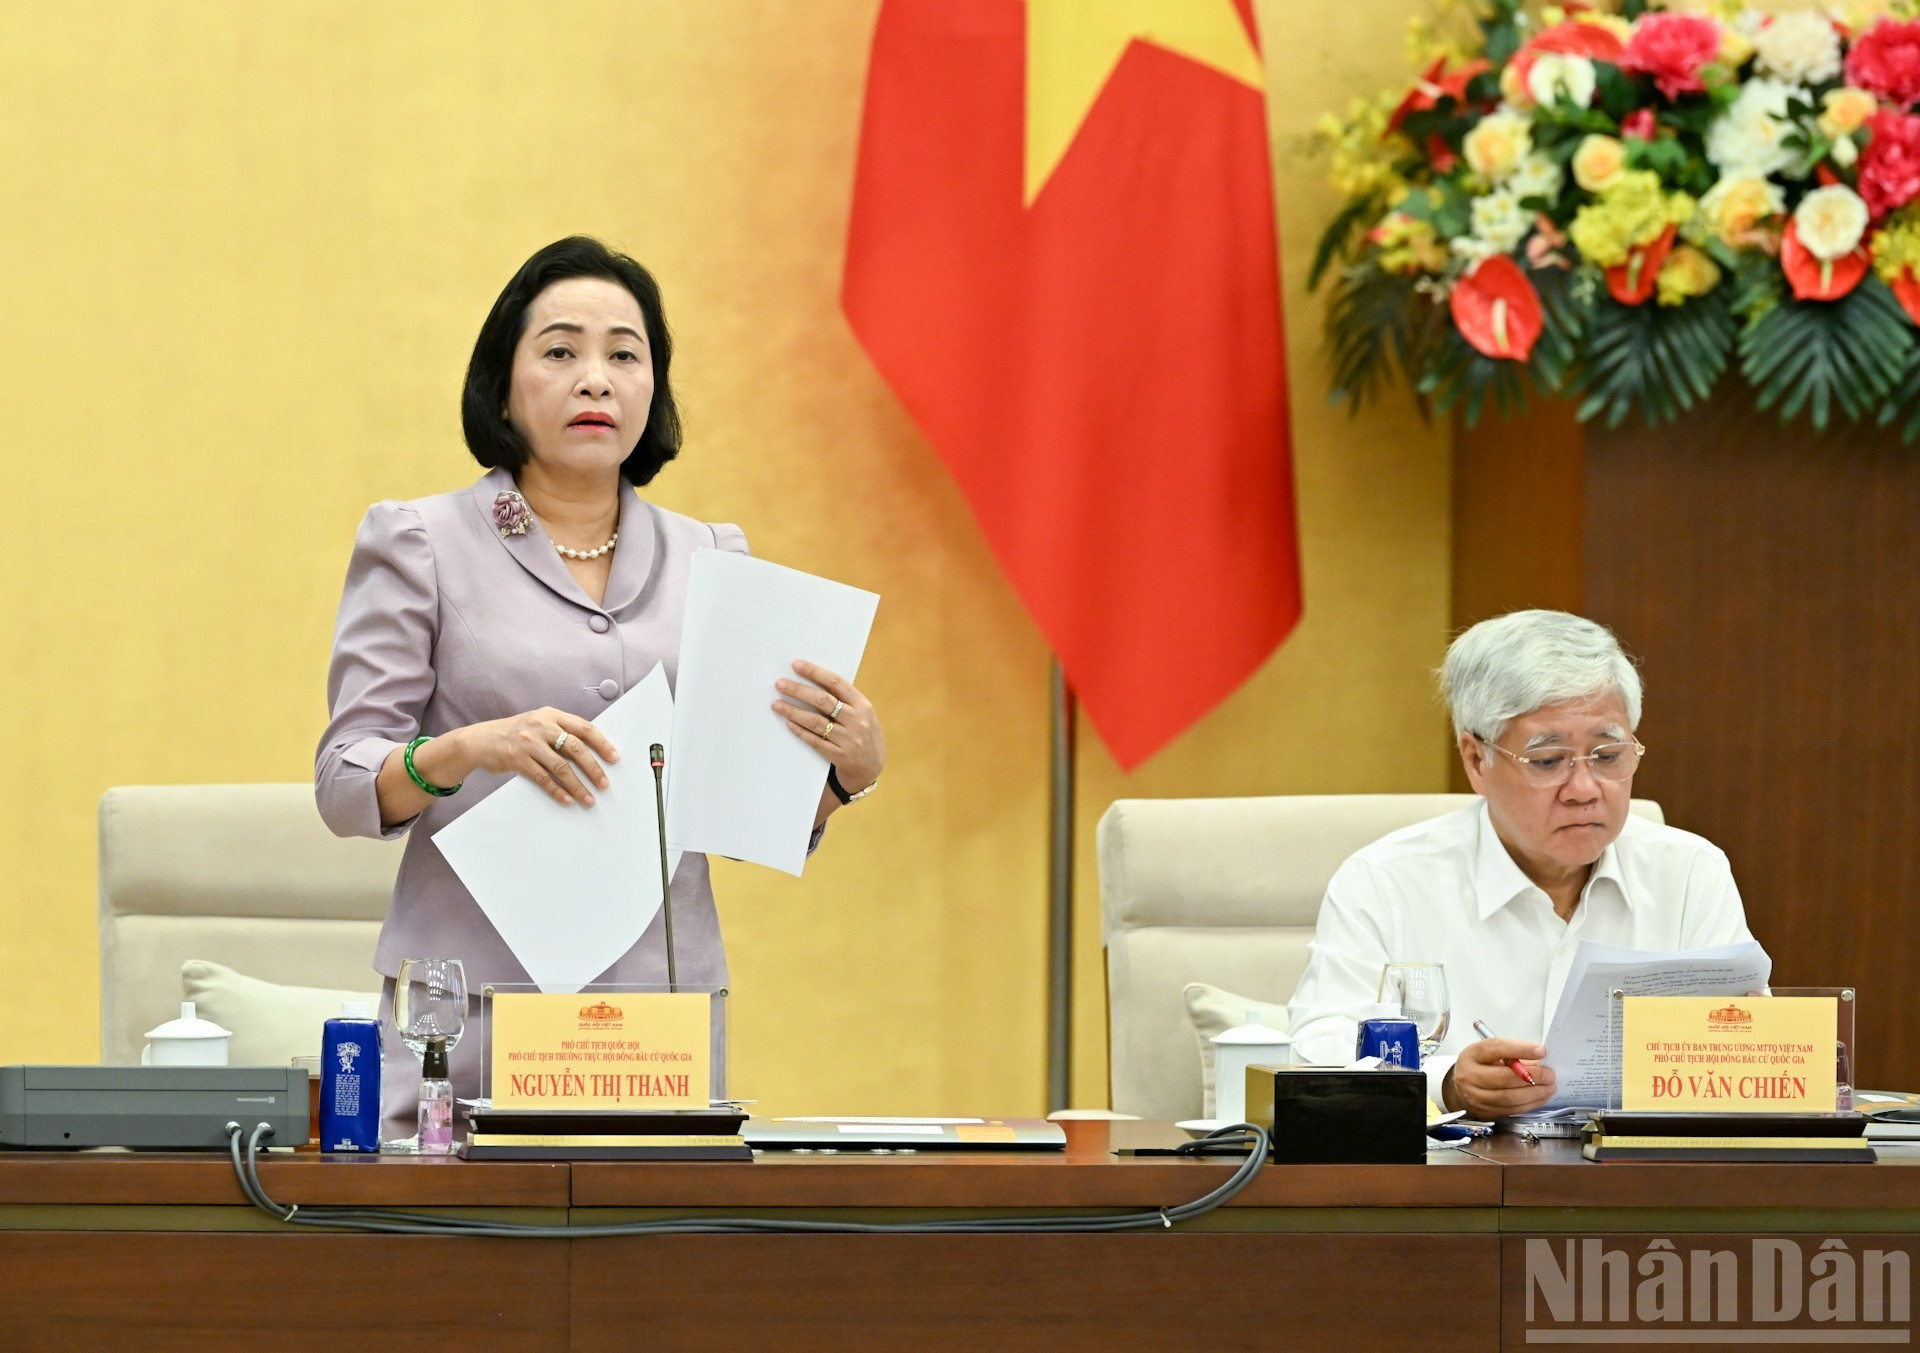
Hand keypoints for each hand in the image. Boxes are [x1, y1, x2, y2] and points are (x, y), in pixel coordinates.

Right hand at [463, 707, 619, 806]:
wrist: (480, 740)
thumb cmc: (516, 733)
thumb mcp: (538, 722)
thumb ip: (560, 730)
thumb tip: (592, 751)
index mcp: (551, 714)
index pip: (584, 727)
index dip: (602, 743)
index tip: (615, 758)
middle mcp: (541, 725)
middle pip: (576, 748)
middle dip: (593, 768)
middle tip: (605, 784)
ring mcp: (529, 743)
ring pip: (561, 767)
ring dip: (578, 785)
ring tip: (589, 799)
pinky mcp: (517, 760)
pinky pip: (543, 778)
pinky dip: (557, 791)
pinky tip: (567, 800)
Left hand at [774, 660, 885, 794]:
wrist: (873, 767)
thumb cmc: (864, 734)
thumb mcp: (863, 713)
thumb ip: (845, 700)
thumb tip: (813, 681)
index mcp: (862, 705)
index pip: (835, 683)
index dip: (814, 672)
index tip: (796, 665)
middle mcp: (856, 720)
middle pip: (822, 700)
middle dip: (798, 690)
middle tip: (780, 684)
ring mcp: (848, 739)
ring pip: (815, 721)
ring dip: (793, 711)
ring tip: (776, 704)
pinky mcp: (839, 755)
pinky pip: (815, 741)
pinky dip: (800, 731)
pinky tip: (788, 723)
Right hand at [1445, 1038, 1555, 1118]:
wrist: (1463, 1086)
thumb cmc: (1481, 1066)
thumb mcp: (1491, 1053)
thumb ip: (1513, 1054)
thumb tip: (1540, 1059)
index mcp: (1472, 1055)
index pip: (1497, 1048)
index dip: (1521, 1049)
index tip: (1541, 1051)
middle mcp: (1470, 1076)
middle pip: (1504, 1077)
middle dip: (1533, 1076)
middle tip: (1550, 1074)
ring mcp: (1476, 1096)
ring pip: (1509, 1097)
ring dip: (1534, 1093)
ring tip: (1549, 1087)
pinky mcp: (1485, 1112)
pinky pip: (1511, 1109)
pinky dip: (1530, 1104)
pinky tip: (1540, 1097)